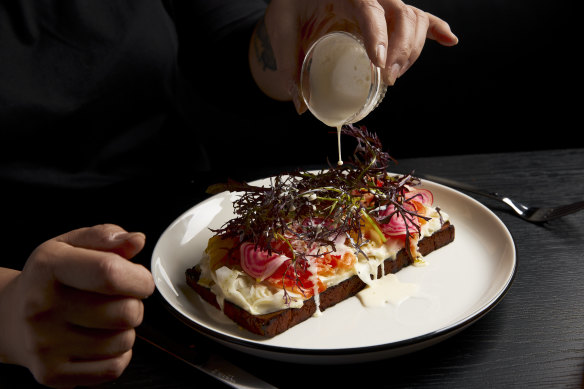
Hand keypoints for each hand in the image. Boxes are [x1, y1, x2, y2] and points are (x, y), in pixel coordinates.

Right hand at [0, 224, 154, 387]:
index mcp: (49, 268)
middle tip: (121, 299)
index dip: (139, 278)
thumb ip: (106, 237)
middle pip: (125, 312)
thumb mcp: (71, 245)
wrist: (10, 318)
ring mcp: (45, 344)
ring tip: (106, 319)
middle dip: (136, 304)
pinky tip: (101, 339)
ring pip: (124, 341)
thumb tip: (136, 241)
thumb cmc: (50, 278)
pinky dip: (118, 354)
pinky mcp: (52, 373)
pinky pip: (113, 368)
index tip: (141, 279)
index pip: (110, 273)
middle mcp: (42, 307)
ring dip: (126, 329)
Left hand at [249, 0, 457, 111]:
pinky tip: (450, 40)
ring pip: (413, 19)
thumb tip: (302, 105)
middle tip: (387, 79)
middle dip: (401, 50)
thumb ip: (289, 62)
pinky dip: (436, 29)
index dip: (378, 36)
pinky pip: (420, 17)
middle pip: (401, 15)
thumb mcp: (282, 28)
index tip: (379, 63)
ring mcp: (383, 1)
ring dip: (413, 50)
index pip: (369, 9)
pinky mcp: (389, 10)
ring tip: (395, 76)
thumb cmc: (289, 3)